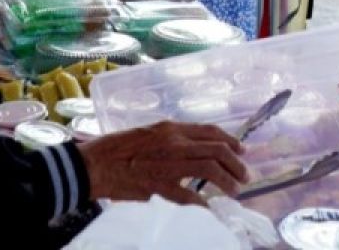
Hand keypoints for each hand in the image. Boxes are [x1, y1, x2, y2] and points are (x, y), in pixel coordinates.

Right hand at [78, 121, 247, 204]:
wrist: (94, 164)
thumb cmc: (116, 148)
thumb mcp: (148, 134)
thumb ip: (170, 140)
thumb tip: (191, 150)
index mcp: (170, 128)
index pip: (210, 131)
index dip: (230, 141)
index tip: (241, 150)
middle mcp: (174, 142)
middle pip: (216, 149)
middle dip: (236, 163)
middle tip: (245, 175)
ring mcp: (168, 164)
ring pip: (210, 168)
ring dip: (228, 181)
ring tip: (235, 190)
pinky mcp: (159, 186)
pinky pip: (190, 196)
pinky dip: (203, 203)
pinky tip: (210, 209)